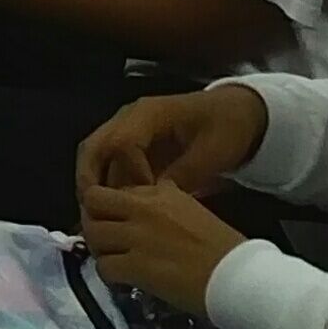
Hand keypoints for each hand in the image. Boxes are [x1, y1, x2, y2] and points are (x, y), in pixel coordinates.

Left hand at [76, 176, 249, 314]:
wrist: (241, 276)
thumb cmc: (225, 248)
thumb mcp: (193, 210)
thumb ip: (166, 203)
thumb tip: (148, 206)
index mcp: (160, 192)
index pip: (118, 190)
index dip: (112, 207)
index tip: (117, 222)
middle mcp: (143, 208)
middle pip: (93, 201)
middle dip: (93, 218)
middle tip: (104, 237)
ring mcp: (137, 236)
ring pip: (93, 234)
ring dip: (99, 249)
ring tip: (112, 260)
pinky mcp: (137, 266)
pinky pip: (104, 267)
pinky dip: (108, 276)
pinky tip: (122, 280)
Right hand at [79, 87, 269, 197]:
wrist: (238, 112)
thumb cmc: (227, 129)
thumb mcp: (213, 153)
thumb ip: (184, 175)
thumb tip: (157, 201)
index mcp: (148, 114)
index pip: (122, 143)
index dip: (130, 174)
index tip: (146, 199)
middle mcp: (129, 119)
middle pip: (94, 146)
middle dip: (89, 179)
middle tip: (94, 212)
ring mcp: (128, 130)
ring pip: (96, 155)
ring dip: (95, 184)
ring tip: (101, 215)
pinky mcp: (133, 144)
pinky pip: (110, 163)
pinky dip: (107, 185)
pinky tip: (116, 208)